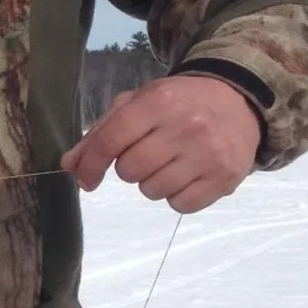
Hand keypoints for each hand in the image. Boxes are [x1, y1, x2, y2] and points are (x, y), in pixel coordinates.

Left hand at [60, 74, 260, 212]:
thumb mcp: (138, 104)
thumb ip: (101, 133)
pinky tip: (186, 176)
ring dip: (152, 183)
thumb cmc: (178, 103)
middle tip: (145, 155)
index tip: (85, 179)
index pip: (111, 141)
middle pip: (130, 171)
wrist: (237, 101)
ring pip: (152, 191)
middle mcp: (186, 126)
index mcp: (158, 102)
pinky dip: (176, 196)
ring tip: (168, 163)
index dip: (91, 165)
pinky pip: (181, 206)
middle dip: (128, 169)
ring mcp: (208, 154)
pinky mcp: (225, 177)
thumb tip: (70, 166)